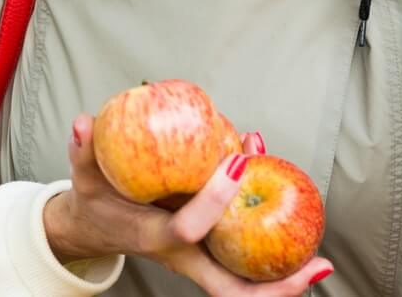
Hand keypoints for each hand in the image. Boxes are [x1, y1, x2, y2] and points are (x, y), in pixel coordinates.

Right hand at [44, 117, 333, 295]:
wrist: (94, 229)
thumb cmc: (95, 202)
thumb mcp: (85, 177)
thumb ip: (84, 152)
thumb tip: (83, 122)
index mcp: (155, 236)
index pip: (187, 229)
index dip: (212, 200)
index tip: (236, 162)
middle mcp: (184, 256)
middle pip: (231, 290)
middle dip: (274, 287)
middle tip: (316, 266)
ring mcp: (200, 260)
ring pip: (244, 287)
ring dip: (282, 280)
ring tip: (319, 264)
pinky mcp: (212, 254)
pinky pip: (246, 265)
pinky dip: (273, 253)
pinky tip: (299, 229)